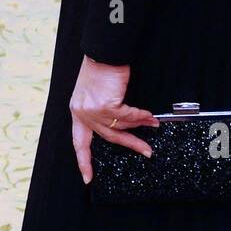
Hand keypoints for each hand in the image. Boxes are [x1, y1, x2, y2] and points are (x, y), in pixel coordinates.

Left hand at [69, 58, 157, 184]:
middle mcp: (82, 113)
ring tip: (153, 124)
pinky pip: (128, 115)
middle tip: (145, 151)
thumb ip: (101, 110)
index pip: (79, 142)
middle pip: (108, 136)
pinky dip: (141, 115)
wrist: (102, 53)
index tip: (87, 177)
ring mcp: (93, 110)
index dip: (84, 161)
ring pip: (121, 125)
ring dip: (140, 125)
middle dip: (130, 144)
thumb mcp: (93, 93)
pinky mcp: (105, 105)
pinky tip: (149, 115)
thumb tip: (121, 124)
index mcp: (77, 112)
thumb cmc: (99, 70)